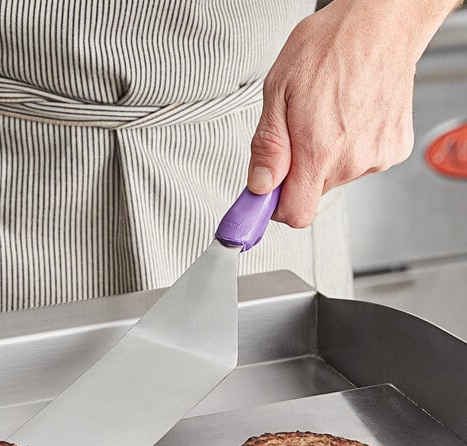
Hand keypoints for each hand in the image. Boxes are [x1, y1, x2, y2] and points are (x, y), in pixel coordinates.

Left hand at [247, 0, 457, 227]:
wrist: (382, 23)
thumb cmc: (330, 47)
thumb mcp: (278, 91)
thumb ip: (268, 147)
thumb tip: (260, 185)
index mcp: (319, 152)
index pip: (296, 214)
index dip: (277, 208)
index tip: (268, 196)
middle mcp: (351, 161)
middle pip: (312, 193)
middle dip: (299, 172)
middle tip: (299, 133)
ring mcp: (376, 157)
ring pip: (335, 177)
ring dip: (325, 157)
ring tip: (328, 116)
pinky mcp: (394, 149)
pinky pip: (360, 163)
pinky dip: (350, 147)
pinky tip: (350, 117)